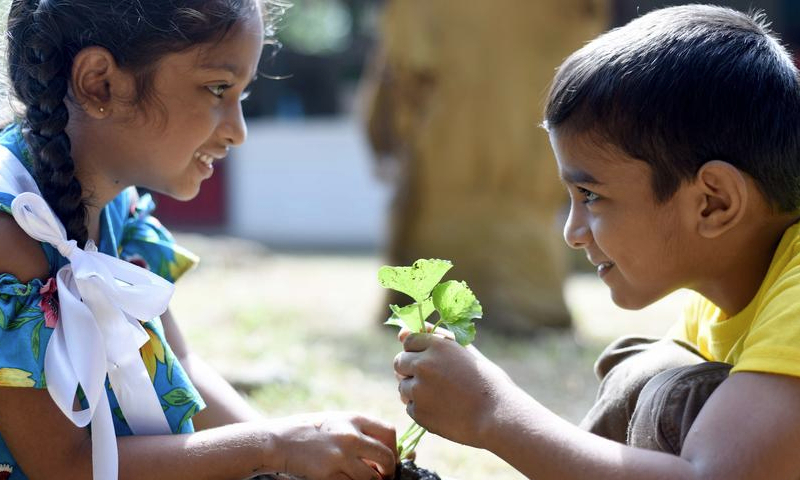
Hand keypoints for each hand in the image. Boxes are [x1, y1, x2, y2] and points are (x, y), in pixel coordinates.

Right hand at [267, 412, 396, 478]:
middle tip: (383, 475)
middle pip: (387, 457)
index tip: (390, 458)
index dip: (394, 449)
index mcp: (354, 419)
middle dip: (388, 470)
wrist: (278, 441)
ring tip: (364, 478)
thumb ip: (359, 432)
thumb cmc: (309, 431)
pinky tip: (346, 479)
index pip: (389, 432)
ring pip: (372, 477)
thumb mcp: (336, 421)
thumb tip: (385, 452)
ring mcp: (340, 456)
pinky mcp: (329, 474)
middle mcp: (350, 436)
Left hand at [393, 333, 515, 447]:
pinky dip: (422, 408)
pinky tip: (443, 409)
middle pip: (399, 362)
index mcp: (437, 345)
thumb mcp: (465, 352)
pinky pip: (410, 407)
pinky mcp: (418, 413)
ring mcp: (418, 390)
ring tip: (442, 396)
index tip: (430, 359)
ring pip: (402, 386)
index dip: (417, 350)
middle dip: (410, 369)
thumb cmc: (487, 382)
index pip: (408, 340)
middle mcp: (423, 364)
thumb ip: (435, 338)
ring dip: (415, 390)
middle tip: (432, 379)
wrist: (497, 416)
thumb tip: (402, 332)